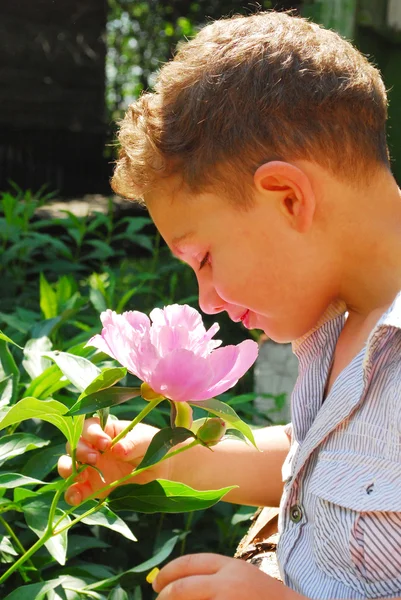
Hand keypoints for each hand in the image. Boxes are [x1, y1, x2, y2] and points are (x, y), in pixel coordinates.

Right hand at [58, 417, 164, 505]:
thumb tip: (116, 449)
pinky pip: (76, 490)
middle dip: (79, 451)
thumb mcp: (146, 440)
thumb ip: (132, 443)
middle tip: (95, 458)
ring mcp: (91, 467)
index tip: (105, 443)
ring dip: (69, 469)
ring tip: (82, 475)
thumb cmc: (152, 446)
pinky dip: (72, 493)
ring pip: (67, 465)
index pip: (88, 427)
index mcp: (105, 430)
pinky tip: (76, 498)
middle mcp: (93, 447)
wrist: (161, 469)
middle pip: (73, 445)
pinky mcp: (92, 487)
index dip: (91, 433)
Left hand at [152, 553, 301, 598]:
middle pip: (182, 588)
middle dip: (165, 597)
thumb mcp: (240, 577)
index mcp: (229, 566)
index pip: (188, 564)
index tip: (155, 585)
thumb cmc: (264, 598)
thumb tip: (176, 585)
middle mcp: (227, 584)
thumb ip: (214, 577)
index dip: (167, 574)